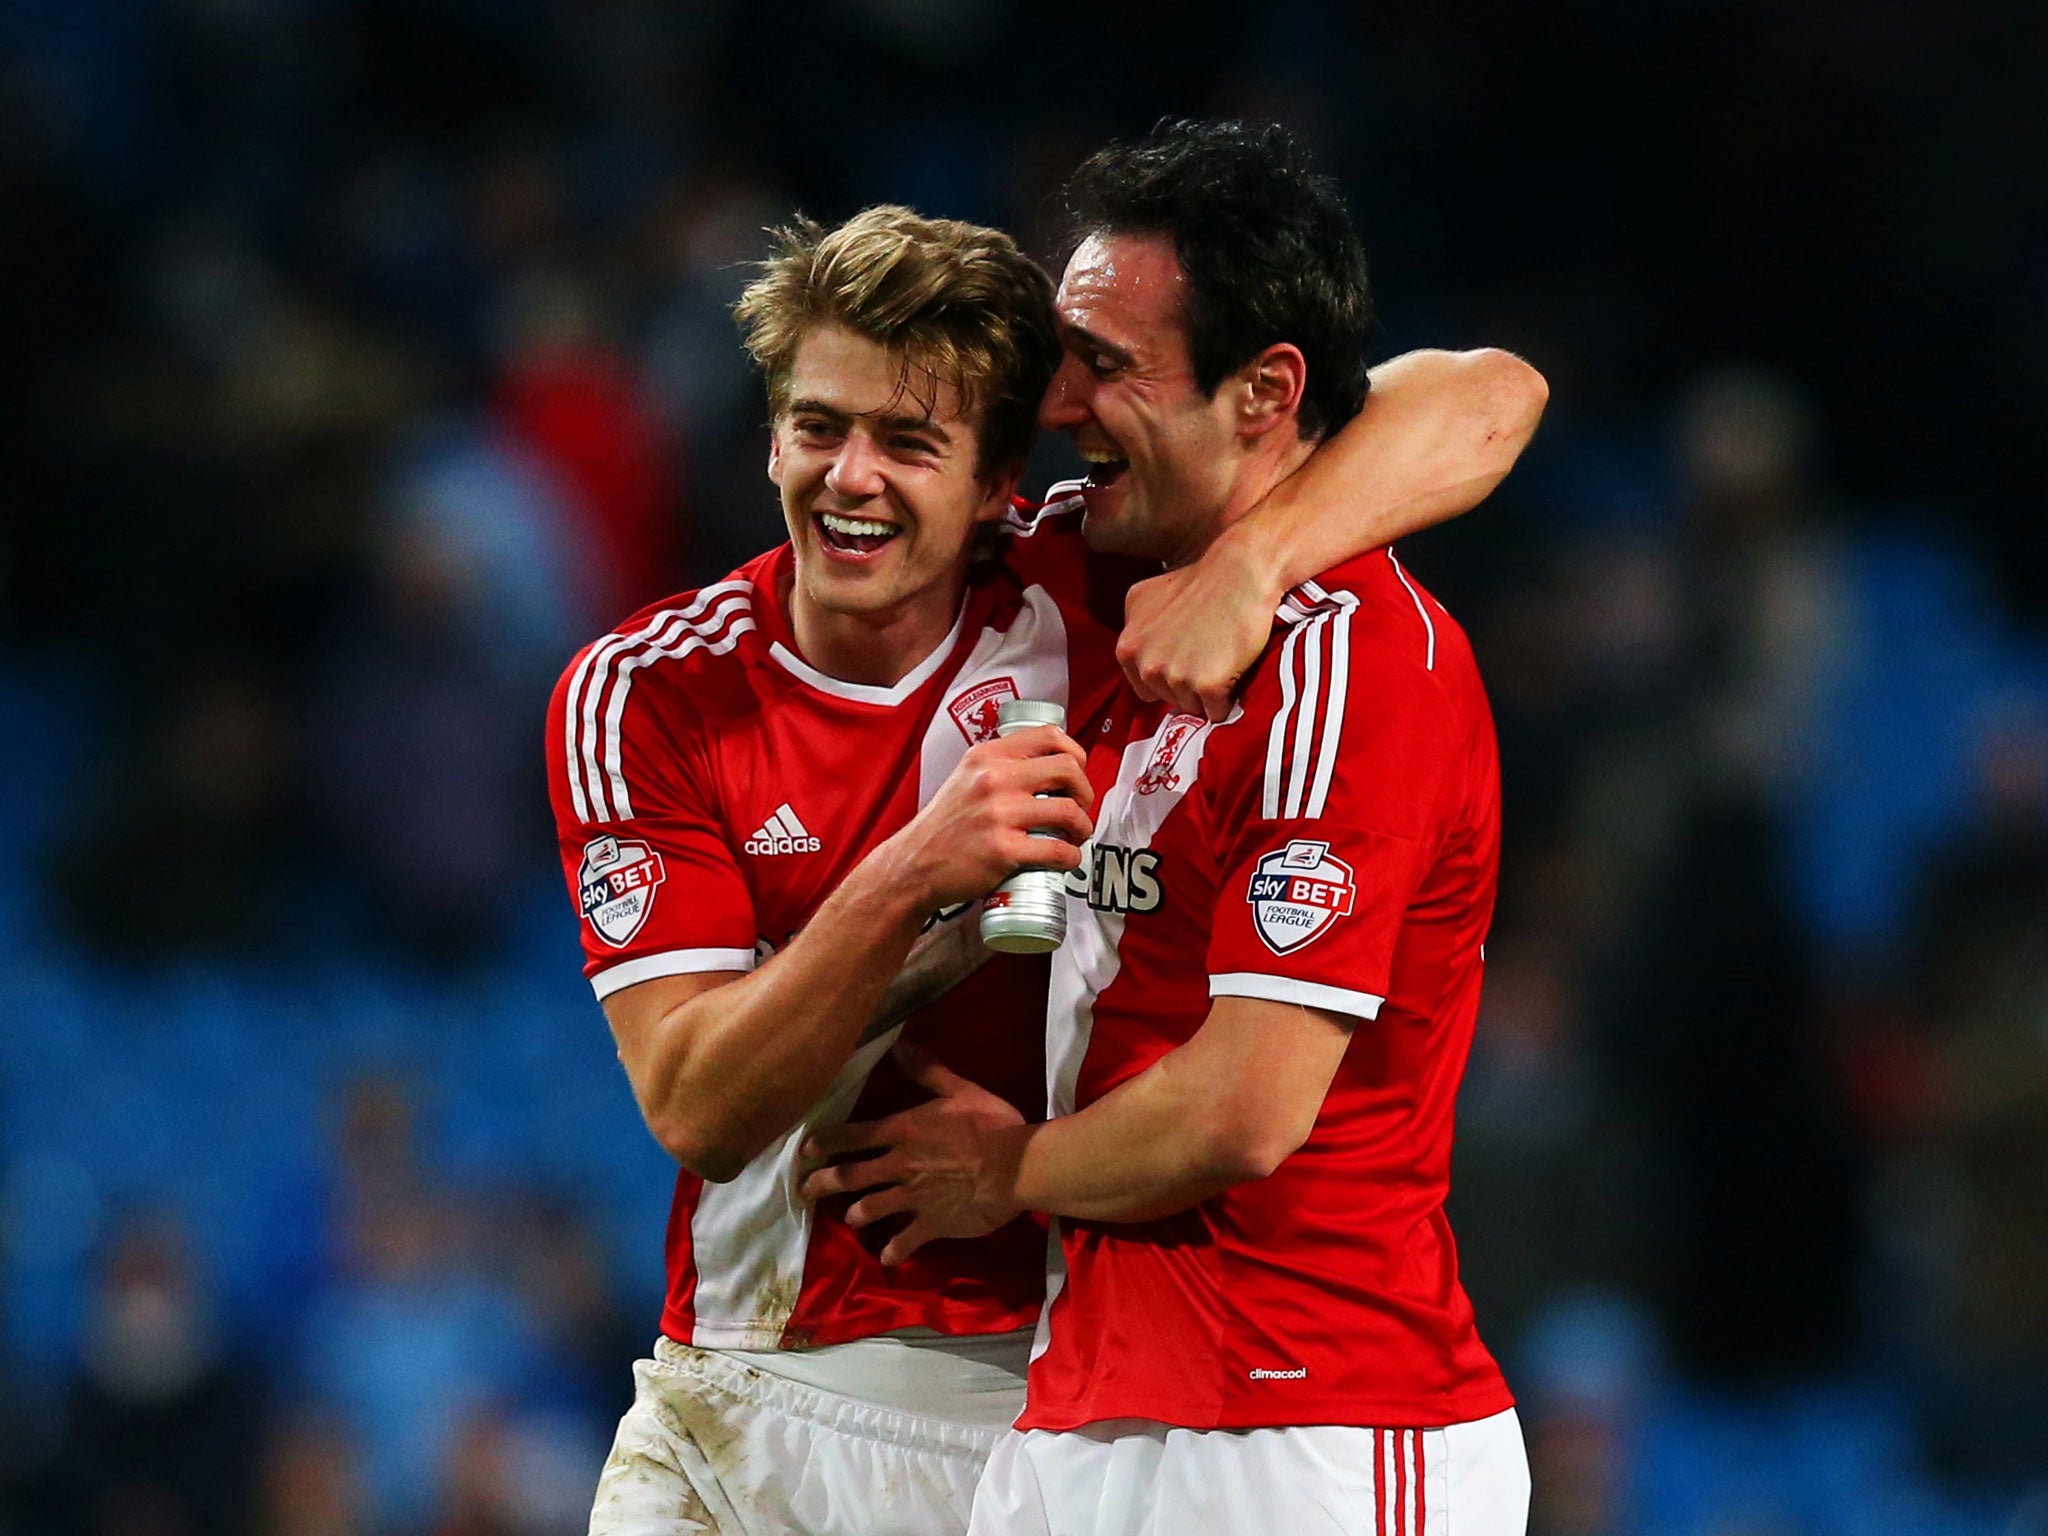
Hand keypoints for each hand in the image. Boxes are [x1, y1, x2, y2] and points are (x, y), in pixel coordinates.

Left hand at [800, 1041, 1027, 1264]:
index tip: (805, 1150)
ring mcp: (912, 1198)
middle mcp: (899, 1166)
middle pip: (849, 1176)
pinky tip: (887, 1258)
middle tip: (804, 1190)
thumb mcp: (960, 1090)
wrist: (1015, 1168)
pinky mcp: (930, 1224)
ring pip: (869, 1209)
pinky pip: (905, 1242)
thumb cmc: (990, 1125)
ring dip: (855, 1215)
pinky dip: (894, 1251)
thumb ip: (927, 1070)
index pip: (853, 1136)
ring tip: (850, 1219)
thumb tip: (899, 1043)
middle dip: (822, 1183)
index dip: (825, 1142)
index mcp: (902, 1132)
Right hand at [876, 726, 1093, 910]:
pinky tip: (1065, 860)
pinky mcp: (1003, 850)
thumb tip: (1046, 766)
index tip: (1078, 773)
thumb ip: (999, 766)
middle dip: (1085, 792)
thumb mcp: (966, 777)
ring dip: (1083, 828)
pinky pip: (1057, 851)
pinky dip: (1071, 858)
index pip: (1049, 736)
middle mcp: (994, 778)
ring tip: (1074, 837)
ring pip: (1069, 812)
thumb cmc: (945, 825)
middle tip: (1079, 808)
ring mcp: (999, 814)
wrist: (914, 864)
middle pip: (1068, 769)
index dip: (1076, 754)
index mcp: (988, 755)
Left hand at [1116, 532, 1281, 721]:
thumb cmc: (1199, 582)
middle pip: (1167, 698)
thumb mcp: (1145, 598)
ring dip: (1207, 694)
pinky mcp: (1206, 685)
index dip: (1167, 678)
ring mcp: (1174, 676)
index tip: (1186, 663)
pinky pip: (1215, 712)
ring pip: (1191, 707)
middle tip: (1207, 657)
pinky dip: (1226, 701)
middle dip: (1186, 686)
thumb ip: (1137, 632)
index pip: (1144, 687)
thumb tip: (1141, 660)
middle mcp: (1145, 664)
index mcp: (1127, 647)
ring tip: (1221, 662)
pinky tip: (1233, 674)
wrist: (1239, 574)